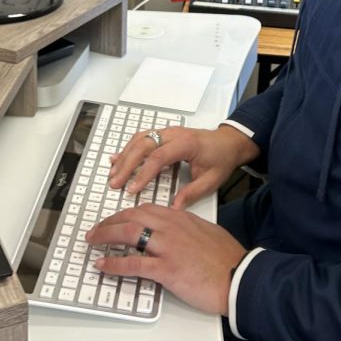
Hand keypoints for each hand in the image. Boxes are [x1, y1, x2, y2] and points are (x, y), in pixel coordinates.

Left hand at [84, 203, 246, 314]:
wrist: (240, 276)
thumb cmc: (228, 259)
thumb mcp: (206, 233)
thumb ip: (188, 230)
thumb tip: (175, 235)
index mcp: (181, 218)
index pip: (145, 209)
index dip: (125, 214)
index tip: (114, 220)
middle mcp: (171, 228)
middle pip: (132, 217)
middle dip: (109, 222)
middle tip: (96, 230)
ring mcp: (168, 247)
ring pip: (128, 234)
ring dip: (105, 236)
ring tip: (92, 241)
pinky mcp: (167, 269)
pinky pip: (133, 264)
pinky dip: (114, 264)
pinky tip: (102, 265)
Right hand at [107, 123, 258, 209]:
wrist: (228, 142)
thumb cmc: (221, 160)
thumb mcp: (212, 180)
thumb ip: (192, 193)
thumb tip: (174, 208)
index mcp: (186, 144)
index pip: (159, 156)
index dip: (143, 173)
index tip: (132, 189)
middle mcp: (174, 134)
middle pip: (144, 144)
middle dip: (127, 164)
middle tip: (114, 182)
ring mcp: (167, 131)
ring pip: (140, 139)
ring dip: (124, 156)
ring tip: (112, 174)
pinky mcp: (163, 134)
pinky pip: (142, 137)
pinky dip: (128, 148)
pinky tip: (117, 159)